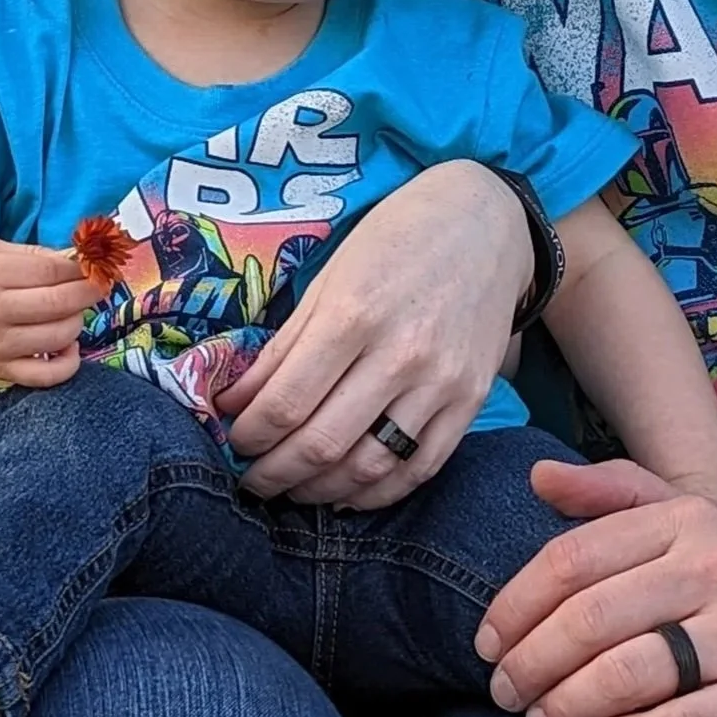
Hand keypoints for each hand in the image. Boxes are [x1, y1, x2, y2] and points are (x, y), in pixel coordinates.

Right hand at [0, 241, 101, 385]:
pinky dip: (69, 362)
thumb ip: (32, 253)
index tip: (96, 265)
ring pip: (60, 336)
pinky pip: (47, 376)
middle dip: (89, 292)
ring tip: (71, 311)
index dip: (82, 268)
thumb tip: (78, 258)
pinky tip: (67, 345)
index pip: (51, 270)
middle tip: (98, 285)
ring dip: (78, 321)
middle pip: (60, 303)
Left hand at [220, 161, 527, 509]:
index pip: (286, 402)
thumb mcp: (327, 279)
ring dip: (319, 491)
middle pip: (322, 444)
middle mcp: (400, 355)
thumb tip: (233, 403)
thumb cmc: (394, 241)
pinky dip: (376, 494)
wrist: (485, 222)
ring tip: (291, 489)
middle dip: (273, 474)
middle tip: (250, 480)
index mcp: (352, 315)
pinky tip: (345, 493)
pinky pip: (419, 468)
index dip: (249, 436)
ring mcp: (441, 383)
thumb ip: (282, 347)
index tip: (231, 442)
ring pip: (369, 467)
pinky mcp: (471, 401)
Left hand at [475, 458, 716, 716]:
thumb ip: (617, 492)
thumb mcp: (699, 517)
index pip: (573, 557)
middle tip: (503, 693)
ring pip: (628, 675)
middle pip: (590, 618)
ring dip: (566, 707)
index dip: (516, 603)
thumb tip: (537, 478)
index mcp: (689, 520)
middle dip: (530, 662)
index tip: (488, 641)